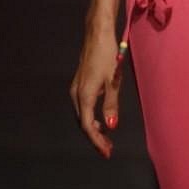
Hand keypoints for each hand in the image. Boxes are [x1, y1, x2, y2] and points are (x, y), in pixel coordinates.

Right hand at [70, 29, 124, 158]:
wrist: (97, 36)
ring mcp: (76, 89)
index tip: (107, 152)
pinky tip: (101, 121)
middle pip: (83, 124)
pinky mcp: (79, 85)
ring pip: (83, 116)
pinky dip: (91, 118)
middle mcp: (76, 94)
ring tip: (106, 139)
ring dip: (94, 129)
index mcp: (84, 96)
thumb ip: (111, 105)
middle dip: (95, 138)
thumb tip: (111, 127)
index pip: (88, 126)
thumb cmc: (107, 56)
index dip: (97, 141)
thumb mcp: (113, 81)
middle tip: (108, 149)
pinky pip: (83, 108)